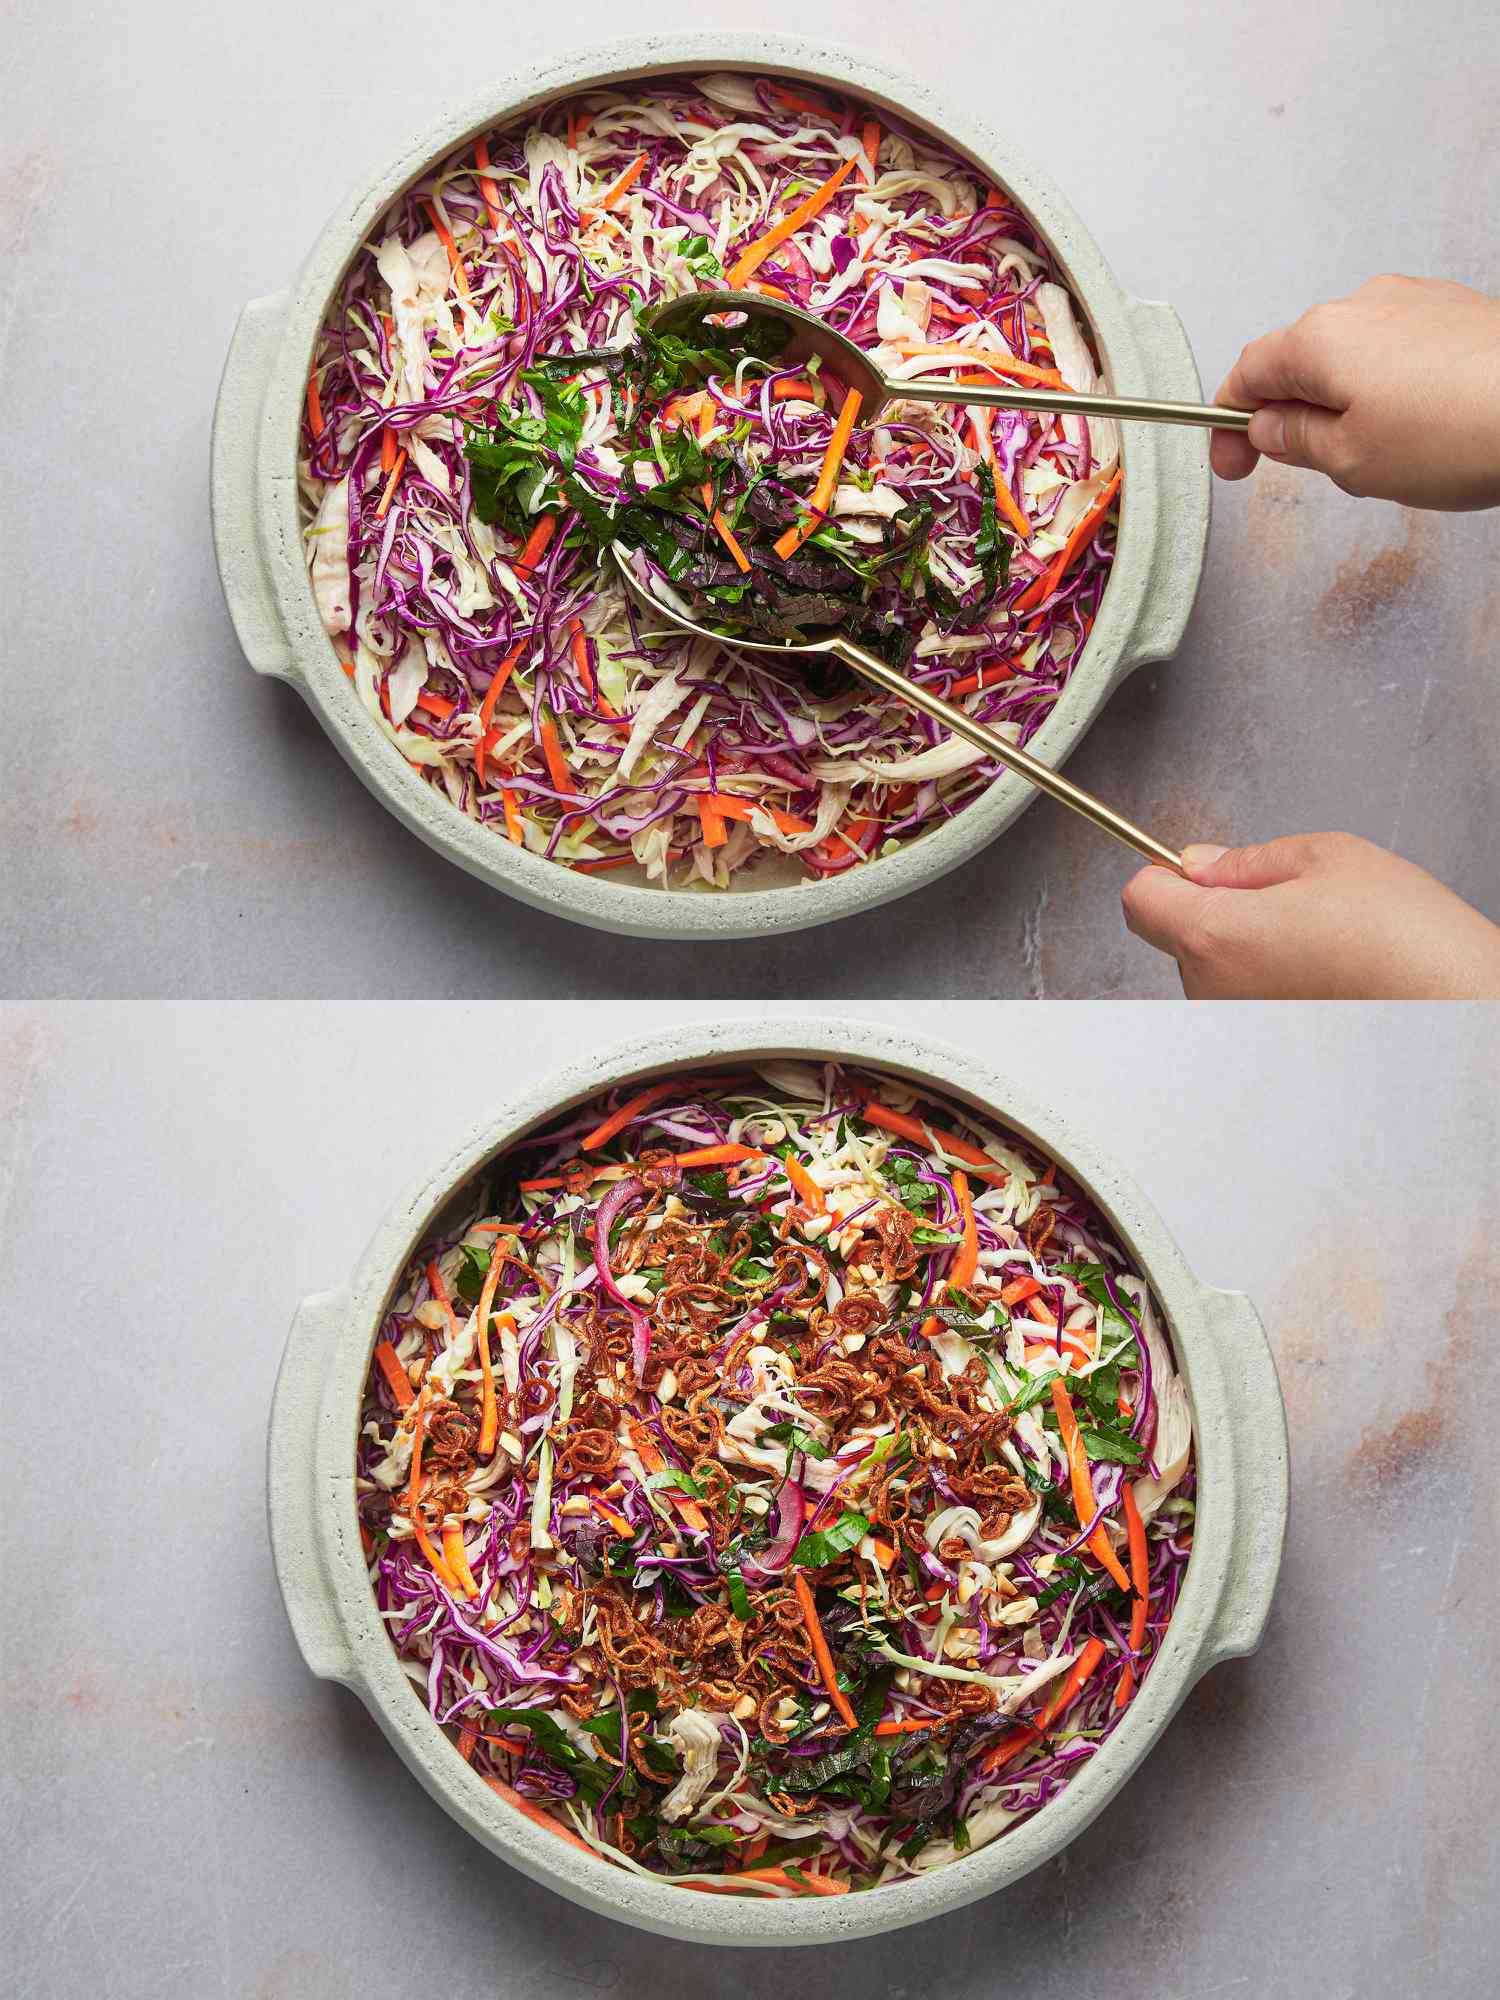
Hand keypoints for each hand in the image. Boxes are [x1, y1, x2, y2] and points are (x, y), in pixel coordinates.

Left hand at [1122, 833, 1499, 998]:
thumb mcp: (1330, 858)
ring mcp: (1234, 1029)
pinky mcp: (1260, 1055)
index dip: (1165, 875)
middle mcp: (1211, 992)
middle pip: (1181, 937)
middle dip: (1220, 912)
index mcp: (1215, 936)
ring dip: (1250, 953)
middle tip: (1291, 905)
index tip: (1195, 870)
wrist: (1462, 1012)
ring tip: (1321, 946)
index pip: (1140, 900)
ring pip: (1215, 973)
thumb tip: (1203, 863)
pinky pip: (1245, 1005)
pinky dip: (1272, 989)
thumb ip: (1249, 860)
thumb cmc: (1406, 941)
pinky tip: (1326, 980)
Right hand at [1210, 276, 1499, 509]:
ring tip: (1378, 459)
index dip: (1228, 422)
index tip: (1233, 461)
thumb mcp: (1350, 462)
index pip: (1247, 372)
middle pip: (1299, 361)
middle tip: (1307, 471)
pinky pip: (1398, 351)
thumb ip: (1296, 442)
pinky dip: (1389, 390)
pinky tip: (1418, 432)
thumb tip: (1269, 428)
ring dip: (1345, 405)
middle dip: (1291, 415)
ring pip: (1352, 358)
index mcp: (1320, 338)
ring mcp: (1414, 302)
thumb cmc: (1458, 433)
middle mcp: (1363, 304)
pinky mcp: (1457, 313)